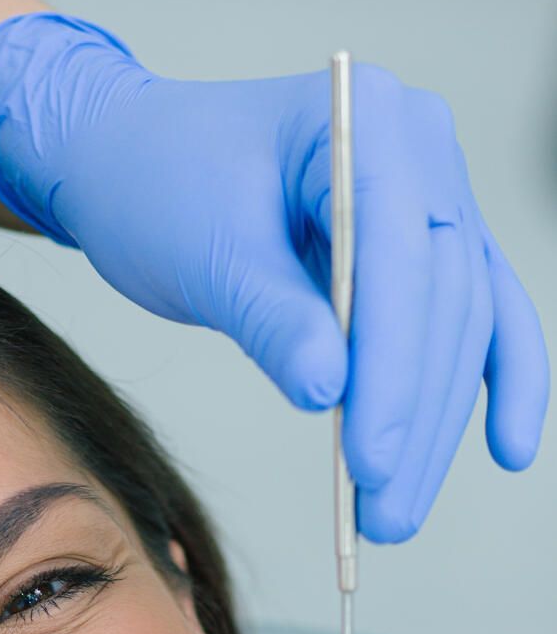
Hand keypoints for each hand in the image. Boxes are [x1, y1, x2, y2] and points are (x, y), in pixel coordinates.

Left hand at [0, 12, 547, 540]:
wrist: (130, 157)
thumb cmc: (158, 186)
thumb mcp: (205, 254)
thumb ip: (271, 318)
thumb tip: (329, 392)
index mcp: (363, 118)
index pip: (402, 255)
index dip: (392, 369)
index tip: (367, 460)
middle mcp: (419, 144)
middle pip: (444, 297)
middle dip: (414, 416)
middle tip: (384, 515)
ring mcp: (431, 191)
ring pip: (461, 320)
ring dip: (435, 425)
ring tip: (394, 515)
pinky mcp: (421, 244)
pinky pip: (472, 313)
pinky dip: (483, 382)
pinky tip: (503, 447)